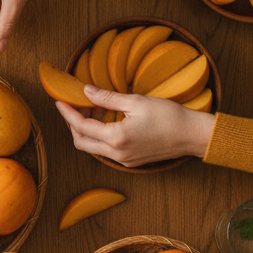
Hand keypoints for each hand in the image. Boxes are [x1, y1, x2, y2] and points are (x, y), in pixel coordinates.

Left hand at [57, 85, 216, 166]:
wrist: (192, 135)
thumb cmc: (169, 116)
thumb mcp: (136, 102)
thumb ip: (107, 98)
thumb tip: (86, 91)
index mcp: (116, 139)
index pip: (81, 127)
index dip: (68, 113)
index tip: (60, 101)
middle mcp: (117, 154)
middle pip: (81, 142)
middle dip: (73, 125)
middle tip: (73, 106)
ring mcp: (123, 160)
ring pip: (93, 148)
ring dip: (87, 130)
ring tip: (92, 110)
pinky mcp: (131, 161)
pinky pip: (106, 151)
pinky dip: (100, 136)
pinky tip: (106, 121)